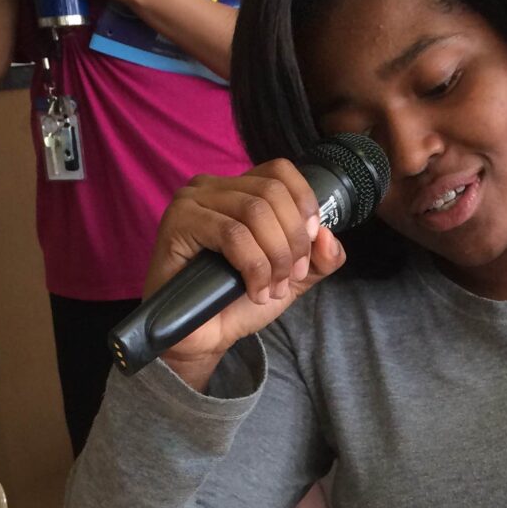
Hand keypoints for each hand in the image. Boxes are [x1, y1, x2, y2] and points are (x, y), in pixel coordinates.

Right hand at [144, 162, 346, 388]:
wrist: (205, 337)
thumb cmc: (240, 301)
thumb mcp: (293, 277)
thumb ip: (320, 257)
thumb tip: (328, 236)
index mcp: (239, 189)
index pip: (280, 171)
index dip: (304, 204)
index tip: (309, 244)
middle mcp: (212, 186)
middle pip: (272, 192)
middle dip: (292, 241)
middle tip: (290, 278)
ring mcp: (192, 201)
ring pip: (254, 212)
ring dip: (275, 257)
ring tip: (272, 289)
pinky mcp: (178, 222)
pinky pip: (232, 234)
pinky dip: (254, 267)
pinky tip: (255, 291)